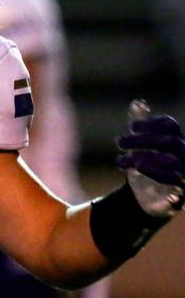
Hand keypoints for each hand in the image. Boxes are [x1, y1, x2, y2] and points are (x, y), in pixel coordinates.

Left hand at [115, 99, 183, 217]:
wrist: (149, 195)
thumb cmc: (147, 164)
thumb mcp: (142, 145)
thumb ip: (140, 124)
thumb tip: (137, 102)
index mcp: (174, 139)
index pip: (170, 125)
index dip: (152, 123)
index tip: (132, 128)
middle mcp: (182, 154)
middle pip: (168, 141)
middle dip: (142, 140)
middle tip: (119, 142)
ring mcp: (183, 171)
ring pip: (171, 160)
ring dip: (144, 157)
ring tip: (123, 159)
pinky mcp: (179, 190)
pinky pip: (173, 180)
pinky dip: (155, 173)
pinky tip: (137, 169)